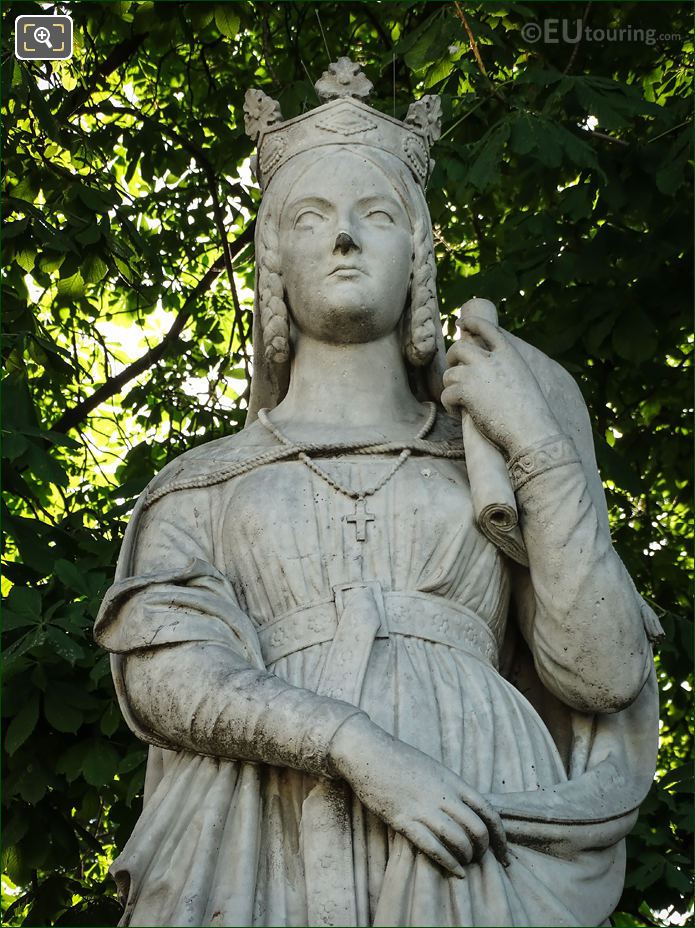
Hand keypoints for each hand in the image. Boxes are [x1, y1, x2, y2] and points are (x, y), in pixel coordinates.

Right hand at [328, 714, 507, 876]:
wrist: (367, 751)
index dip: (501, 836)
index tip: (504, 852)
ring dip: (467, 857)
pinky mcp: (403, 819)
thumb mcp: (433, 769)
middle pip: (478, 829)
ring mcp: (423, 807)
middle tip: (481, 859)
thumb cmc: (399, 760)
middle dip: (484, 850)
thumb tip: (466, 809)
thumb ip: (450, 788)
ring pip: (459, 839)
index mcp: (452, 780)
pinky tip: (456, 872)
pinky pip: (433, 846)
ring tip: (466, 864)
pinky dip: (449, 862)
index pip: (488, 811)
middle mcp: (442, 794)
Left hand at [441, 316, 559, 457]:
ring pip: (449, 374)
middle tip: (452, 370)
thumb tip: (485, 371)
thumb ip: (505, 369)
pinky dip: (449, 405)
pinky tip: (457, 412)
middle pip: (459, 348)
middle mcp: (491, 359)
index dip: (471, 322)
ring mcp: (476, 374)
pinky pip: (446, 394)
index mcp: (509, 353)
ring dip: (451, 387)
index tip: (461, 322)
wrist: (531, 431)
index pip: (487, 328)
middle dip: (451, 358)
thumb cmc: (531, 413)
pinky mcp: (465, 391)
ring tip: (459, 402)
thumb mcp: (523, 380)